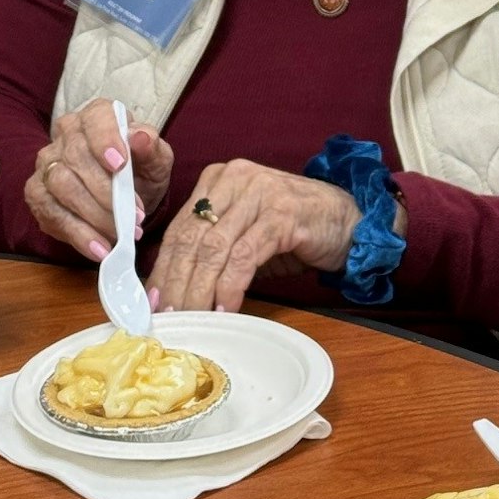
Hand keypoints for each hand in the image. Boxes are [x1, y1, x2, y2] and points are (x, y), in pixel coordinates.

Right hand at [23, 98, 173, 265]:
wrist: (127, 200)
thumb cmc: (141, 172)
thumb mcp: (156, 162)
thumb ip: (152, 149)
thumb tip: (141, 138)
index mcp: (98, 116)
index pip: (96, 118)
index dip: (105, 139)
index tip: (120, 165)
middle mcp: (66, 133)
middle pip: (76, 157)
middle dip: (106, 192)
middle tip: (134, 217)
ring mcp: (47, 163)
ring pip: (61, 185)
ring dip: (94, 215)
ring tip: (120, 235)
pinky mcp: (37, 194)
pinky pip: (51, 213)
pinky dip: (78, 234)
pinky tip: (100, 248)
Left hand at [147, 159, 362, 314]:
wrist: (347, 219)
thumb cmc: (291, 230)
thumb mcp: (244, 233)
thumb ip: (213, 251)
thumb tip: (174, 292)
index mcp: (217, 179)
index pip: (179, 227)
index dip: (162, 267)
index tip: (151, 302)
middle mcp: (234, 178)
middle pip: (191, 237)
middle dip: (176, 283)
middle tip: (168, 318)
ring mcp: (258, 192)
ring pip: (214, 247)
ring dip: (199, 290)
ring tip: (192, 319)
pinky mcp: (282, 213)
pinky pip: (246, 255)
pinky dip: (231, 286)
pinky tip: (225, 309)